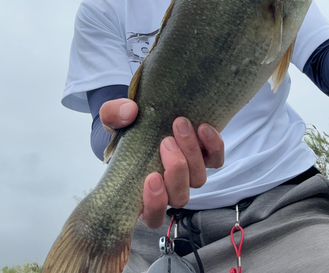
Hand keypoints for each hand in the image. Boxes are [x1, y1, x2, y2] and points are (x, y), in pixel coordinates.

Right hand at [100, 98, 223, 227]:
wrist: (147, 115)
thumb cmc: (125, 127)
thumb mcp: (112, 119)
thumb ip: (113, 114)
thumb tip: (129, 112)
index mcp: (141, 192)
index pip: (152, 216)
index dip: (154, 204)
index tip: (151, 178)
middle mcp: (168, 189)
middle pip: (179, 198)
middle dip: (176, 170)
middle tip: (166, 142)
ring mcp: (188, 174)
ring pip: (198, 179)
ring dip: (191, 153)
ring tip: (180, 125)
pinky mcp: (205, 158)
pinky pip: (216, 160)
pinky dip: (213, 146)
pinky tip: (203, 128)